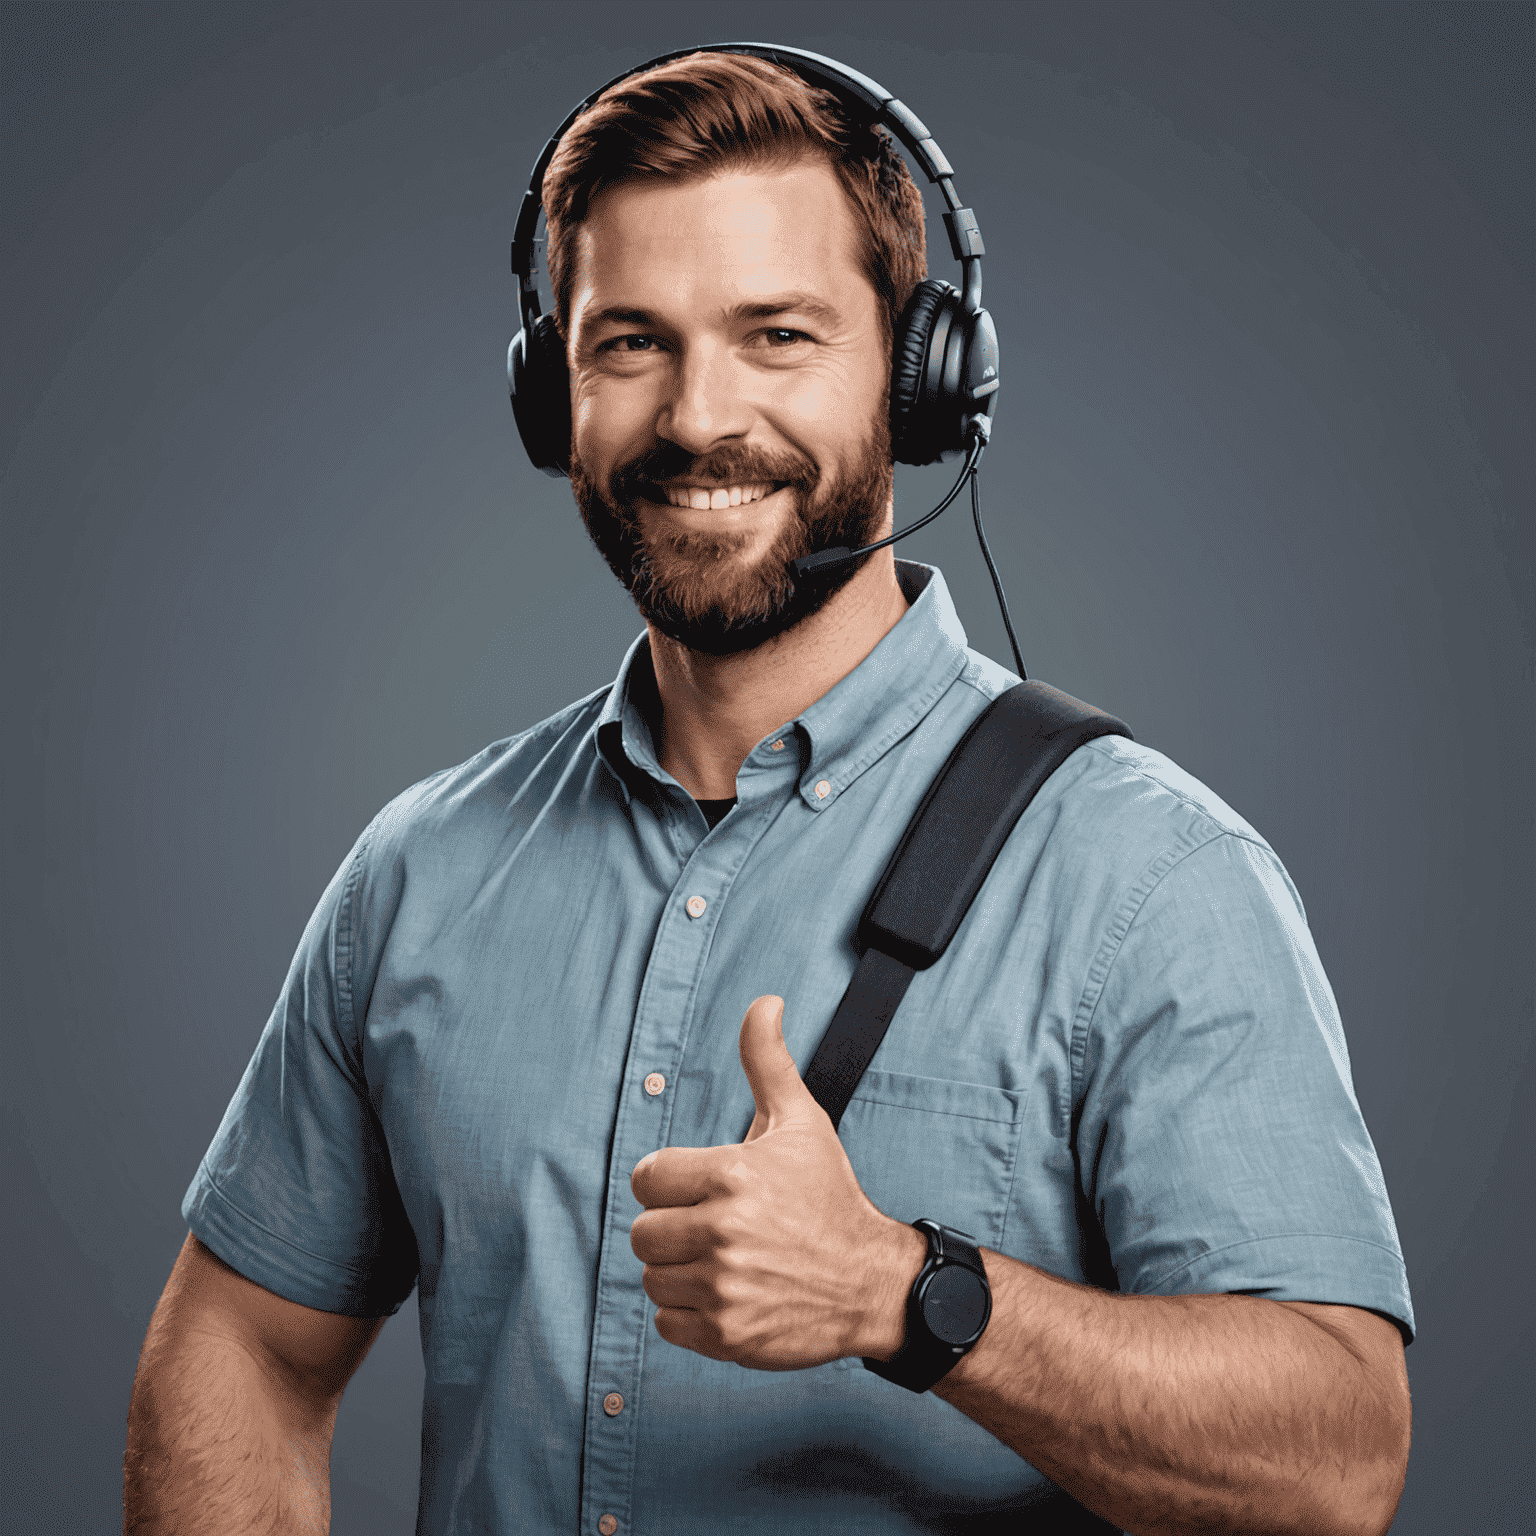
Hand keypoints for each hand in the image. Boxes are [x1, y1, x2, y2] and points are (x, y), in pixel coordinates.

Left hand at [629, 994, 926, 1369]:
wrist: (871, 1281)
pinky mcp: (725, 1335)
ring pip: (654, 1277)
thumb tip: (765, 1002)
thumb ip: (768, 1061)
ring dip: (680, 1271)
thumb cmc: (829, 1196)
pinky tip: (726, 1294)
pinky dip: (689, 1313)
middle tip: (713, 1226)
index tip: (701, 1188)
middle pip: (643, 1231)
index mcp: (731, 1175)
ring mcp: (723, 1287)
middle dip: (672, 1227)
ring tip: (723, 1260)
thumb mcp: (801, 1121)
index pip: (647, 1178)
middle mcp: (723, 1232)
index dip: (671, 1181)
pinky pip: (667, 1323)